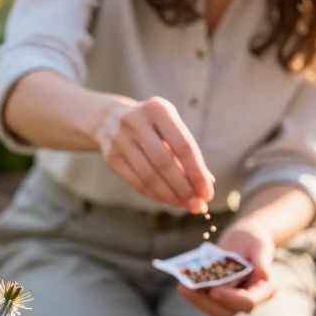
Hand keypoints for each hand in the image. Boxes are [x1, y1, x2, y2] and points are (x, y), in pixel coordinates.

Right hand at [93, 96, 214, 211]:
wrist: (108, 118)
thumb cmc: (151, 126)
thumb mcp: (170, 128)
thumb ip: (187, 153)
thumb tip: (207, 185)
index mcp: (158, 109)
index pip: (183, 146)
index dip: (197, 173)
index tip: (207, 193)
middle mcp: (136, 121)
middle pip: (165, 163)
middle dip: (184, 188)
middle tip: (197, 205)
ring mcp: (120, 139)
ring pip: (149, 176)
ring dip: (170, 195)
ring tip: (184, 205)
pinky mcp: (110, 157)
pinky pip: (137, 182)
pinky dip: (155, 195)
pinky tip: (167, 200)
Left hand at [179, 221, 277, 315]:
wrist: (243, 240)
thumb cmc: (253, 240)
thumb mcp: (258, 243)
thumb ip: (261, 259)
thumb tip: (264, 275)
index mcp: (265, 290)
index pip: (247, 302)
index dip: (230, 299)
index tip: (214, 290)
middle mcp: (250, 300)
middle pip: (227, 312)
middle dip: (205, 302)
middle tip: (187, 287)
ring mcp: (233, 302)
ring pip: (214, 310)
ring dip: (196, 300)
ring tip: (182, 284)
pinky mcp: (220, 299)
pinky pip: (206, 302)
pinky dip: (194, 294)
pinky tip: (183, 282)